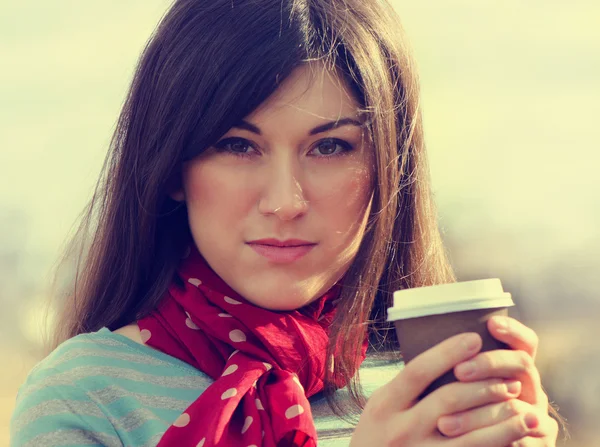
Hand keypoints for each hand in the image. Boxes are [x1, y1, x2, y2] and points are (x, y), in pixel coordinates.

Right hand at [350, 332, 540, 445]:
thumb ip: (406, 389)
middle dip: (485, 386)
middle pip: (448, 400)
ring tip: (526, 410)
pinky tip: (517, 440)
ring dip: (502, 421)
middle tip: (512, 380)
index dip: (448, 352)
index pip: (418, 371)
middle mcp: (399, 430)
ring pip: (469, 437)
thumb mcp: (381, 408)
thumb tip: (449, 357)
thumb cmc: (378, 438)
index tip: (475, 338)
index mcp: (383, 406)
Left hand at [437, 316, 557, 445]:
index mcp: (515, 370)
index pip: (525, 342)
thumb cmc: (459, 413)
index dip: (513, 330)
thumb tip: (420, 337)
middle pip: (522, 364)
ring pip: (516, 407)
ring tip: (443, 421)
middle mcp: (531, 389)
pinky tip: (462, 443)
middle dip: (489, 363)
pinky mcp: (539, 444)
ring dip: (477, 413)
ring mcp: (539, 418)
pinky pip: (519, 441)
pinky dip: (489, 441)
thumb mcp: (459, 387)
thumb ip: (454, 368)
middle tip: (459, 370)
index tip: (492, 323)